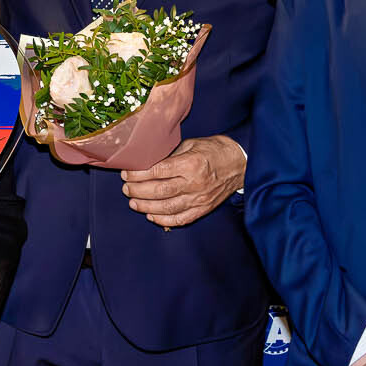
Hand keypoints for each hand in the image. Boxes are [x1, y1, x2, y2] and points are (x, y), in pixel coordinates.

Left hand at [121, 135, 243, 227]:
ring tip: (133, 202)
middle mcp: (194, 183)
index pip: (158, 171)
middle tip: (126, 188)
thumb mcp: (192, 144)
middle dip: (138, 191)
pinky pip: (180, 219)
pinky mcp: (203, 209)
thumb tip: (146, 163)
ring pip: (167, 208)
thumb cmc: (214, 151)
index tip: (127, 174)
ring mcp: (199, 199)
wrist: (240, 164)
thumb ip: (170, 155)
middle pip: (159, 191)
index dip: (138, 174)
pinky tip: (151, 216)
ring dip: (146, 207)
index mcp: (191, 164)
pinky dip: (163, 220)